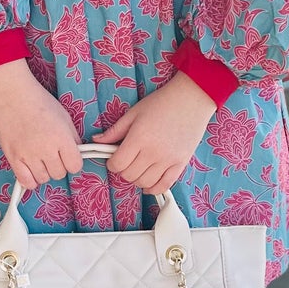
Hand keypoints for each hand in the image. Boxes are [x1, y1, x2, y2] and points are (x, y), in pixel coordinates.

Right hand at [0, 60, 83, 192]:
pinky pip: (26, 182)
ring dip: (43, 171)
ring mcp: (28, 155)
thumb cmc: (38, 101)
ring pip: (43, 179)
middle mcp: (46, 149)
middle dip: (58, 166)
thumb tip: (77, 153)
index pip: (75, 166)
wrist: (11, 94)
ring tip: (39, 158)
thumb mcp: (63, 116)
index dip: (73, 162)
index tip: (68, 156)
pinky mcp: (13, 158)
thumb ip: (72, 137)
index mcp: (62, 138)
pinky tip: (30, 170)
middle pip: (59, 174)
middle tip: (51, 154)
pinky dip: (30, 180)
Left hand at [101, 73, 215, 195]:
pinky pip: (165, 185)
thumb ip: (115, 130)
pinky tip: (149, 183)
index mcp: (139, 137)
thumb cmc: (162, 103)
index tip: (114, 158)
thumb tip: (97, 141)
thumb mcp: (134, 113)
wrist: (191, 99)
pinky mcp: (181, 163)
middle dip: (123, 171)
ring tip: (138, 169)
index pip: (117, 164)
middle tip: (126, 161)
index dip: (112, 163)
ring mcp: (168, 159)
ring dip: (137, 179)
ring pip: (145, 183)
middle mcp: (153, 152)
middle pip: (129, 175)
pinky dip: (154, 188)